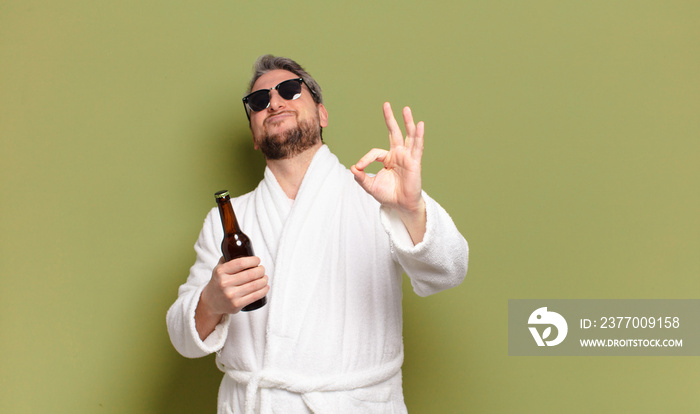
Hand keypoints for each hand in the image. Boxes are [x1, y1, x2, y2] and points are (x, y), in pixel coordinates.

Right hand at [195, 256, 268, 338]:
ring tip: (265, 278)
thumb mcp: (219, 268)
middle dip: (261, 270)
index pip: (241, 263)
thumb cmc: (219, 282)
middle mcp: (224, 283)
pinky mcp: (236, 305)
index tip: (258, 260)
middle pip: (250, 274)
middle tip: (262, 269)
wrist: (211, 301)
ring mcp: (231, 295)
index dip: (253, 261)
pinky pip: (254, 296)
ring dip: (264, 280)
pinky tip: (266, 287)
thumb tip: (242, 247)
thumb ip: (228, 258)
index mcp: (220, 272)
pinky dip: (263, 291)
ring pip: (254, 285)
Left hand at [351, 102, 426, 241]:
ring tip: (406, 109)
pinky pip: (417, 147)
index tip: (359, 168)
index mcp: (387, 159)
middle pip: (394, 133)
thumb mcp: (370, 186)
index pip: (375, 153)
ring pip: (408, 136)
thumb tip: (353, 168)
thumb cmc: (388, 195)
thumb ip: (361, 178)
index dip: (365, 159)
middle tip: (386, 104)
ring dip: (407, 122)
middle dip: (390, 119)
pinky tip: (420, 125)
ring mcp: (407, 157)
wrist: (401, 206)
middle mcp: (398, 154)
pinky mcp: (415, 162)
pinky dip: (419, 135)